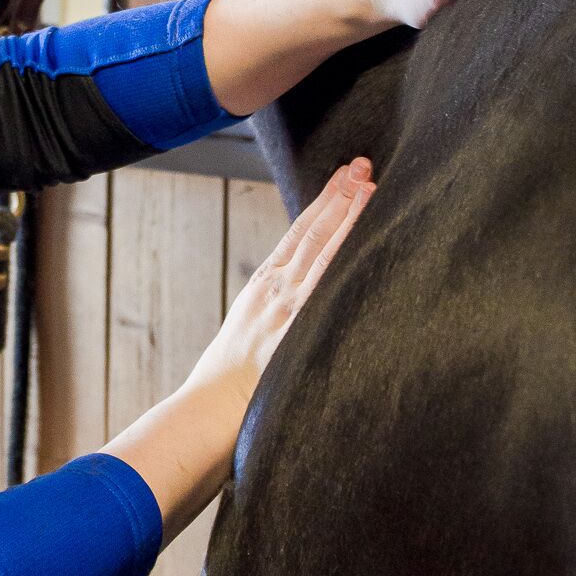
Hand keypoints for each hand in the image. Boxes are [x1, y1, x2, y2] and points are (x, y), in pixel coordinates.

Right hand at [186, 158, 375, 417]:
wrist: (207, 410)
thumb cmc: (223, 387)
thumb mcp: (244, 342)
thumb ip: (269, 321)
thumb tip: (286, 318)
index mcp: (260, 290)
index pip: (296, 237)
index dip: (320, 207)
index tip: (340, 182)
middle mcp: (274, 291)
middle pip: (311, 233)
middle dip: (338, 197)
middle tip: (361, 165)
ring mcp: (287, 305)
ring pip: (321, 247)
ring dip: (346, 212)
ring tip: (367, 182)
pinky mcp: (297, 323)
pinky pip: (327, 277)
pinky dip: (344, 247)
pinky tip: (362, 226)